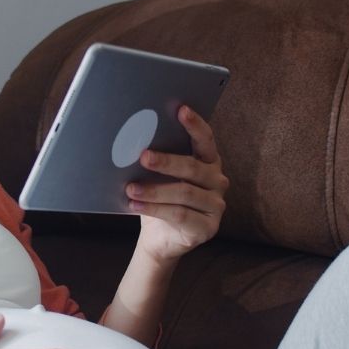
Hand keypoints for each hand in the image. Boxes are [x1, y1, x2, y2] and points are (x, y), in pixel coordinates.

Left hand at [126, 105, 228, 262]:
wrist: (159, 238)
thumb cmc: (159, 200)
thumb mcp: (158, 178)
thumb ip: (156, 160)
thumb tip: (134, 140)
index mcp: (208, 163)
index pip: (205, 140)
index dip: (194, 125)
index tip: (181, 110)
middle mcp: (218, 182)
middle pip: (192, 167)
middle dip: (166, 161)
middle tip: (143, 156)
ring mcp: (216, 205)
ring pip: (184, 192)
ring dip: (154, 190)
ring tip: (130, 188)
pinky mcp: (208, 227)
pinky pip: (179, 214)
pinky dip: (154, 209)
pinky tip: (135, 204)